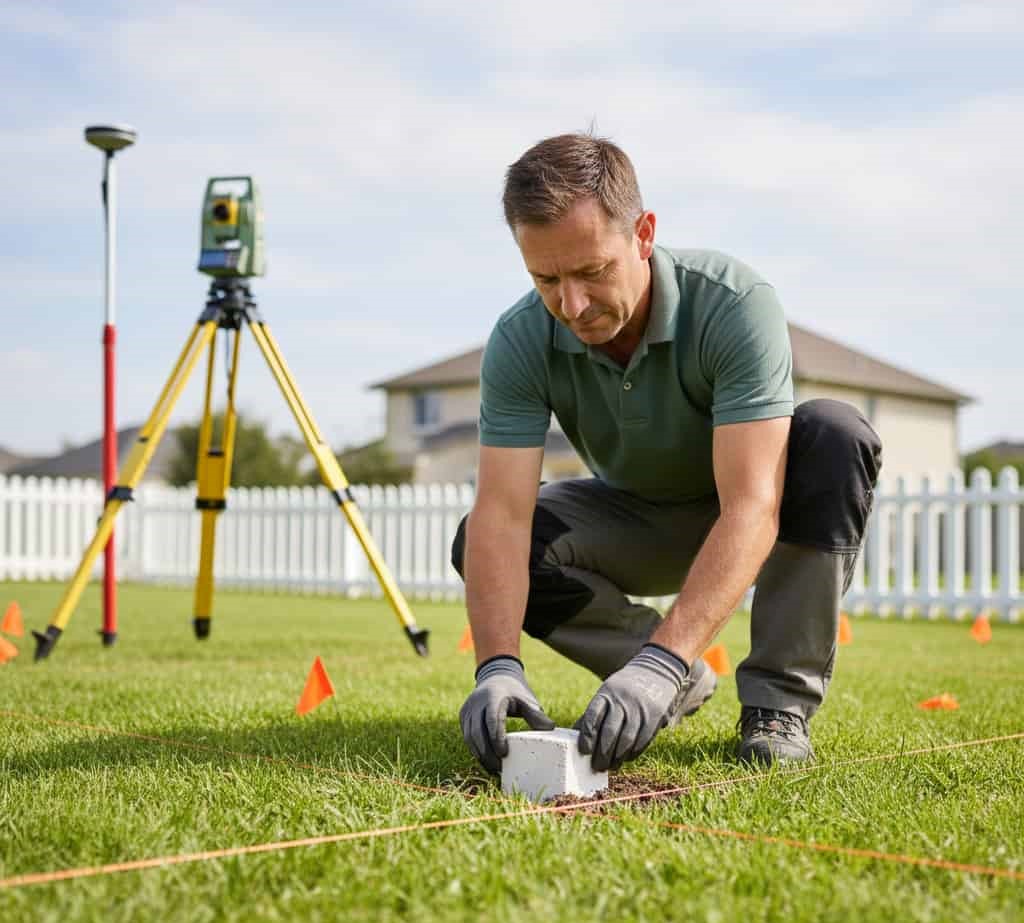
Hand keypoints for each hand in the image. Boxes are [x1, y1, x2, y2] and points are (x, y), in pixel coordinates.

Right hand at [459, 656, 555, 773]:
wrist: (495, 678)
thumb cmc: (514, 692)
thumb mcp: (526, 699)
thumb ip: (535, 714)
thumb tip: (551, 727)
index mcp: (493, 696)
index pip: (492, 720)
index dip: (497, 738)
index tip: (504, 754)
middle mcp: (477, 702)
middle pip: (477, 732)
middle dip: (487, 753)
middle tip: (499, 768)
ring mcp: (468, 709)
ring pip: (469, 737)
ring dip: (480, 755)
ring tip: (493, 769)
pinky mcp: (463, 716)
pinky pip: (467, 736)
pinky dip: (476, 750)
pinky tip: (486, 761)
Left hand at [575, 644, 689, 771]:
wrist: (657, 671)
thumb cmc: (625, 687)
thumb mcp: (608, 692)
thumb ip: (595, 712)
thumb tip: (578, 735)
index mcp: (606, 693)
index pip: (592, 716)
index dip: (587, 736)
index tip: (583, 751)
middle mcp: (622, 700)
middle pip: (609, 732)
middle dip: (602, 753)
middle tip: (597, 766)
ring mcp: (639, 709)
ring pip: (626, 740)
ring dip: (617, 757)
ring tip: (611, 766)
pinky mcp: (655, 717)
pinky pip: (642, 741)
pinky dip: (632, 753)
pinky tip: (626, 758)